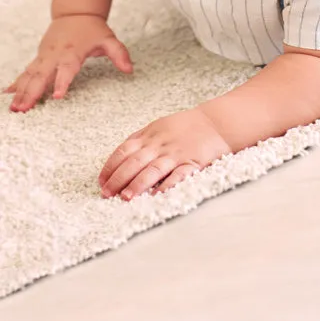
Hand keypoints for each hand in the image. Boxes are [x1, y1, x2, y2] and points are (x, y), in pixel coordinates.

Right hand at [4, 14, 132, 111]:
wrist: (75, 12)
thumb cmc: (92, 28)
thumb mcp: (109, 39)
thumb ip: (119, 54)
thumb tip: (129, 69)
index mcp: (72, 52)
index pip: (67, 70)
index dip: (62, 83)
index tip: (57, 96)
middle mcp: (55, 55)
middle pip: (42, 75)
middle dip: (32, 92)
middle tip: (24, 109)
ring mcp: (45, 56)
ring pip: (30, 75)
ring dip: (22, 91)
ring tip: (15, 108)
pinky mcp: (40, 57)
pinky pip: (27, 71)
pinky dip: (17, 82)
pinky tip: (8, 94)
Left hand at [98, 108, 231, 199]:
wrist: (217, 122)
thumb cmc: (186, 126)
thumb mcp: (160, 126)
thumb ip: (141, 139)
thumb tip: (120, 156)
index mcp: (151, 134)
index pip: (124, 150)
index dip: (111, 166)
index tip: (101, 181)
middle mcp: (161, 144)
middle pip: (135, 161)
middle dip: (118, 178)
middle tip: (106, 194)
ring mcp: (176, 153)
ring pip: (153, 169)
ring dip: (138, 184)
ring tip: (125, 198)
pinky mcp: (192, 162)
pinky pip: (178, 175)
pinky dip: (167, 186)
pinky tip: (157, 195)